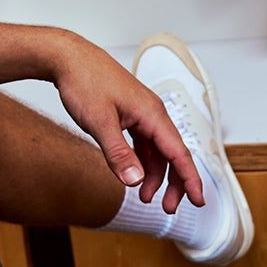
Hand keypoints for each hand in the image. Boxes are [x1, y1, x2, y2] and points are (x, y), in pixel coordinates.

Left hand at [49, 35, 203, 213]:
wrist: (67, 58)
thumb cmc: (84, 81)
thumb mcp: (99, 122)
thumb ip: (117, 153)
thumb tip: (135, 181)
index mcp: (152, 114)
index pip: (179, 152)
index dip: (190, 179)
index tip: (198, 200)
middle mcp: (152, 113)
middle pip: (173, 154)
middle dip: (173, 183)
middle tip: (168, 208)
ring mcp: (141, 113)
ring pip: (157, 150)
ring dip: (155, 175)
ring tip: (143, 197)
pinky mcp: (129, 114)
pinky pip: (144, 143)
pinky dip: (142, 161)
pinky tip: (134, 174)